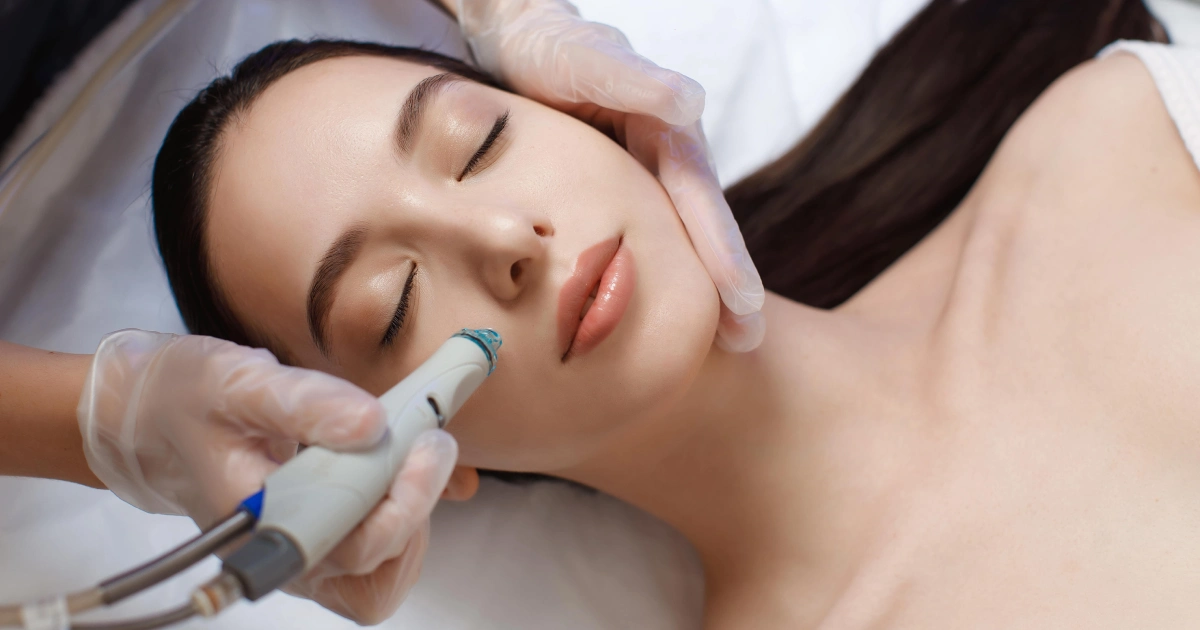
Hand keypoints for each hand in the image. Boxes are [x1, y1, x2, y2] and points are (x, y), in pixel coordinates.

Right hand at [77, 329, 455, 622]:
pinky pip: (378, 562)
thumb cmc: (185, 401)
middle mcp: (283, 557)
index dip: (401, 501)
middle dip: (417, 501)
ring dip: (415, 515)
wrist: (152, 418)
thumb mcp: (238, 384)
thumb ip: (306, 403)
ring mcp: (303, 559)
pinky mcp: (319, 545)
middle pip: (376, 570)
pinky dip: (405, 518)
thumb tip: (373, 424)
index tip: (422, 442)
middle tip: (429, 440)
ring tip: (414, 454)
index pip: (348, 548)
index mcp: (259, 527)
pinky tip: (402, 471)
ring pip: (384, 575)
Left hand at [457, 0, 765, 350]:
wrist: (514, 41)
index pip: (701, 201)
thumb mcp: (585, 60)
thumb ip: (633, 81)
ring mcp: (643, 179)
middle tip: (746, 343)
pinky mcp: (615, 193)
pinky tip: (657, 317)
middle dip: (728, 288)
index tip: (743, 304)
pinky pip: (642, 241)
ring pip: (676, 241)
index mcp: (669, 134)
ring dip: (700, 290)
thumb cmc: (549, 47)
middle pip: (701, 230)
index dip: (724, 254)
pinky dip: (656, 277)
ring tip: (724, 345)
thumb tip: (690, 102)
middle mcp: (665, 160)